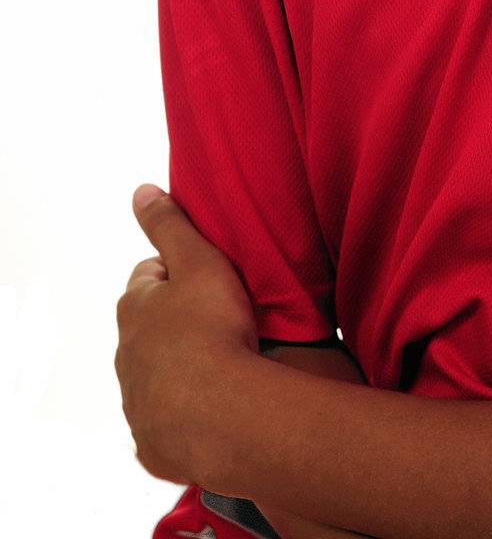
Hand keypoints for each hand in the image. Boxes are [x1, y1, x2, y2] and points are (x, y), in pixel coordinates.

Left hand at [114, 183, 259, 484]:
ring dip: (181, 366)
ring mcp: (137, 401)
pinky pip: (165, 421)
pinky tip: (214, 406)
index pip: (149, 276)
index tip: (208, 278)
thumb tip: (141, 192)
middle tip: (221, 318)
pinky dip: (184, 412)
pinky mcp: (152, 441)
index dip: (180, 272)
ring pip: (157, 373)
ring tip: (223, 362)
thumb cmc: (212, 331)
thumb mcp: (198, 261)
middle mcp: (125, 354)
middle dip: (178, 321)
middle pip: (150, 327)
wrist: (220, 415)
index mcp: (134, 307)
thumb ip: (170, 224)